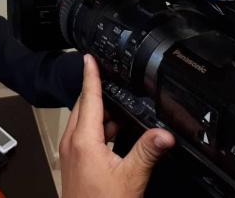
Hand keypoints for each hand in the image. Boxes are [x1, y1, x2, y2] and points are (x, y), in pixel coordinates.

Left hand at [60, 55, 174, 197]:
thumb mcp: (131, 178)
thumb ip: (147, 152)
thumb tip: (164, 134)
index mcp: (83, 140)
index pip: (88, 97)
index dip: (91, 74)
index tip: (89, 57)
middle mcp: (72, 143)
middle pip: (84, 106)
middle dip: (98, 91)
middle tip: (113, 79)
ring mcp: (71, 153)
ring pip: (84, 121)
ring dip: (101, 112)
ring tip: (121, 108)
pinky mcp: (74, 163)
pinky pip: (85, 135)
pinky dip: (99, 128)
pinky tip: (115, 134)